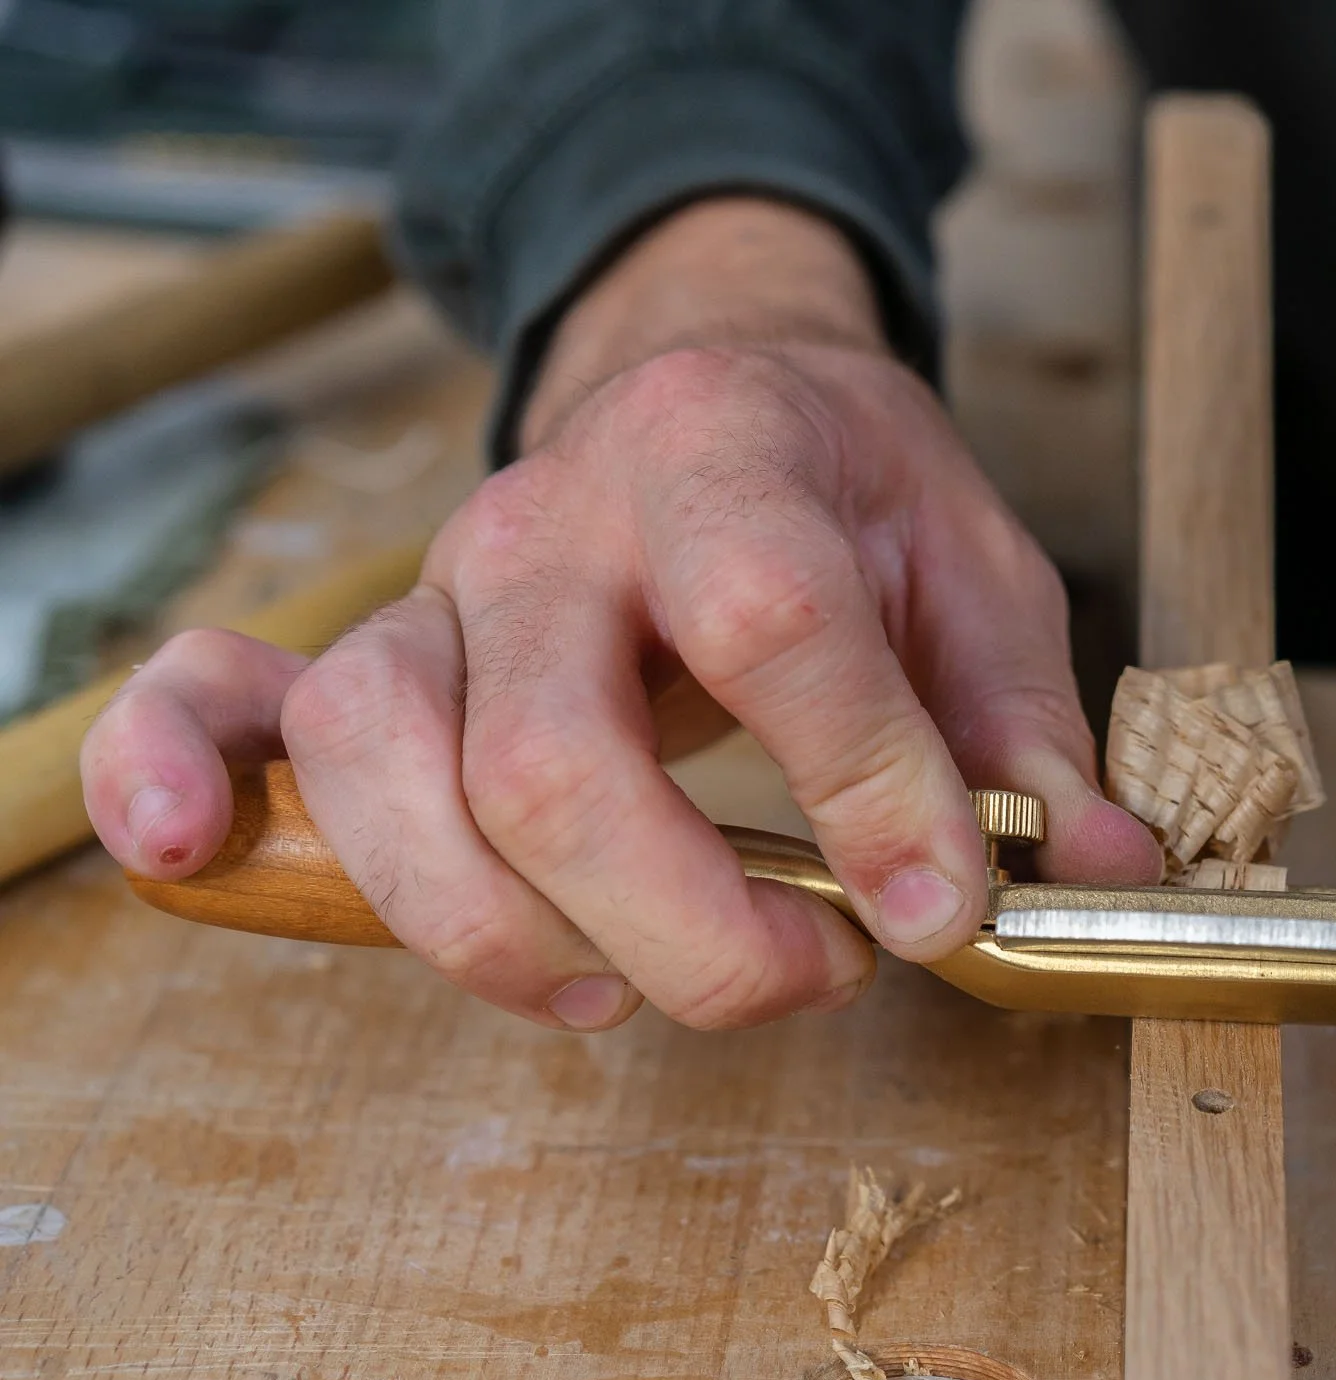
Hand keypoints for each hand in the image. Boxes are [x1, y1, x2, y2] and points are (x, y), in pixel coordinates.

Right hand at [83, 198, 1159, 1030]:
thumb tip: (1104, 883)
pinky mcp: (370, 653)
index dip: (866, 792)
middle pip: (553, 760)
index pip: (774, 625)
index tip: (943, 915)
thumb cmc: (850, 494)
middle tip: (816, 973)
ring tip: (629, 992)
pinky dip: (185, 778)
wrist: (717, 384)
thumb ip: (1032, 738)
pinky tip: (189, 856)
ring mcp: (442, 588)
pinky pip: (230, 703)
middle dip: (691, 925)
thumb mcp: (981, 579)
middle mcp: (555, 524)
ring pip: (391, 771)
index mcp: (732, 463)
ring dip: (506, 934)